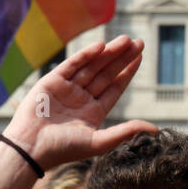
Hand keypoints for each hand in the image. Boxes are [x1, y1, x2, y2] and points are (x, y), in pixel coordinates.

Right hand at [3, 36, 154, 169]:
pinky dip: (86, 55)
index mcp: (94, 111)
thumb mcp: (100, 142)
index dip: (128, 72)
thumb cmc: (64, 149)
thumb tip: (155, 130)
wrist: (32, 148)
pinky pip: (72, 65)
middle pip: (106, 73)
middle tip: (139, 42)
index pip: (115, 86)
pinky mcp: (52, 82)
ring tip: (126, 40)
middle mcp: (82, 98)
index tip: (140, 57)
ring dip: (109, 53)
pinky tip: (101, 46)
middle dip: (122, 58)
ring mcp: (67, 89)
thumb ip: (127, 132)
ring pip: (92, 66)